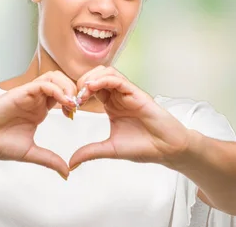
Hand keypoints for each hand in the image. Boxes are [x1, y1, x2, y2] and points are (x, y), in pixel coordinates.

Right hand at [0, 71, 77, 178]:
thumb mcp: (30, 153)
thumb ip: (49, 160)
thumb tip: (67, 173)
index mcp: (39, 110)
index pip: (63, 96)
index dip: (74, 102)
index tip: (76, 115)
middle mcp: (36, 99)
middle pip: (62, 82)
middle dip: (74, 91)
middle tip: (78, 107)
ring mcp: (29, 94)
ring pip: (55, 78)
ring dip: (67, 88)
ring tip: (72, 104)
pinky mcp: (21, 92)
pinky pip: (44, 84)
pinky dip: (57, 90)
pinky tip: (63, 103)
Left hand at [69, 66, 190, 169]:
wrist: (166, 149)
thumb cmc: (144, 146)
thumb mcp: (110, 149)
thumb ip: (90, 152)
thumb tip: (71, 163)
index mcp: (111, 105)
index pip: (90, 89)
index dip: (77, 94)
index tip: (69, 108)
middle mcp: (118, 96)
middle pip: (95, 75)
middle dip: (81, 83)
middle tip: (73, 99)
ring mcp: (127, 93)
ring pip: (106, 72)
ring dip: (90, 78)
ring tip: (82, 93)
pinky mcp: (136, 93)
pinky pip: (117, 78)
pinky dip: (103, 79)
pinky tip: (92, 88)